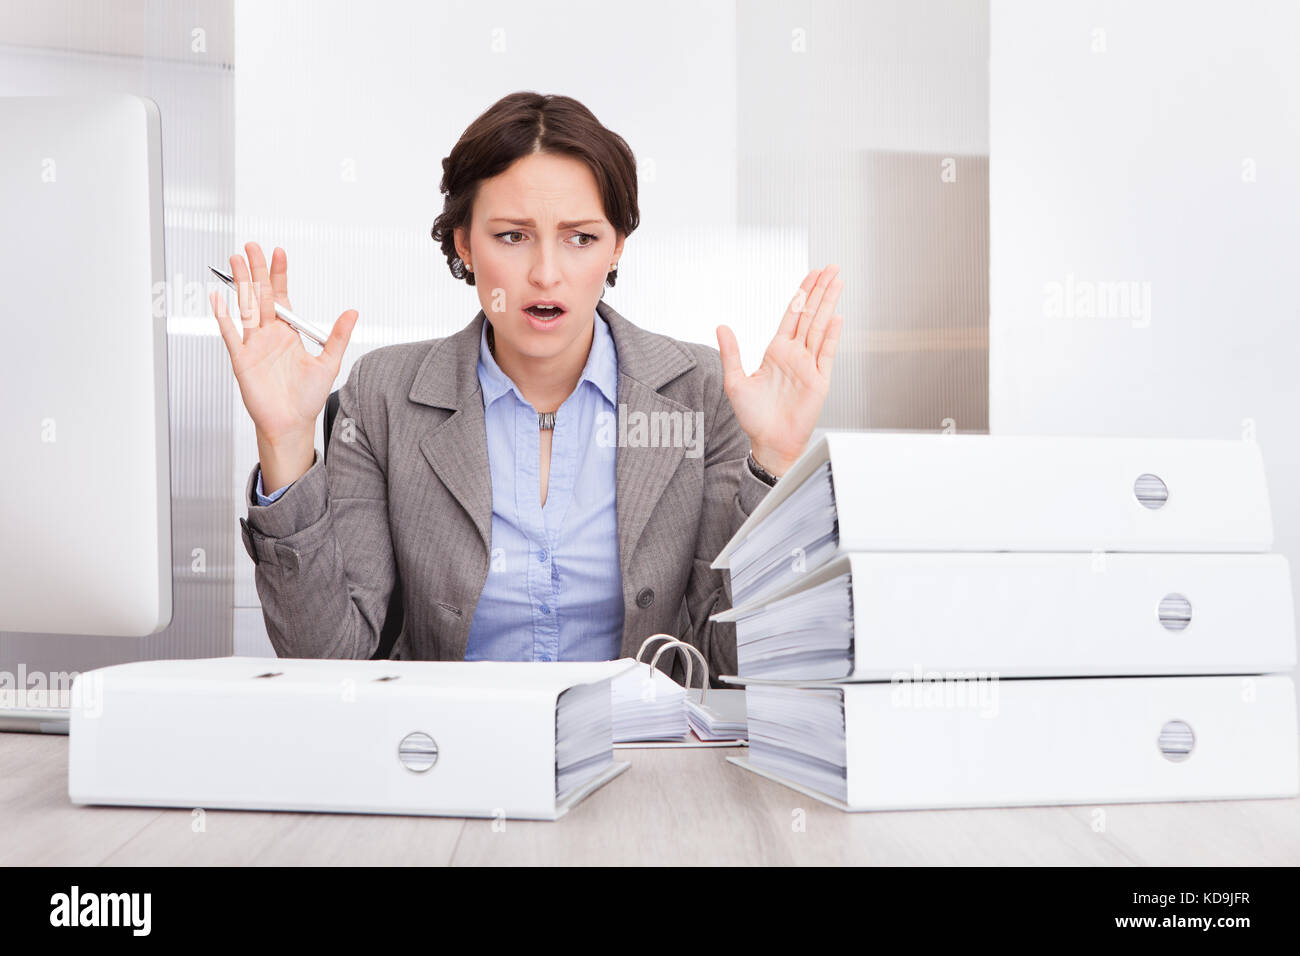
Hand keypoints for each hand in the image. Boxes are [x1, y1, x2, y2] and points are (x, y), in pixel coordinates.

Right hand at [210, 241, 358, 445]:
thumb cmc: (307, 397)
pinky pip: (230, 334)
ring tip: (236, 259)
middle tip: (251, 246)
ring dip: (240, 284)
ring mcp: (253, 344)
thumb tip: (353, 312)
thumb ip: (338, 336)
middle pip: (260, 295)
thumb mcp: (329, 363)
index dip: (279, 274)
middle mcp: (268, 334)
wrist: (292, 423)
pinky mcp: (241, 359)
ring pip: (244, 307)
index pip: (281, 295)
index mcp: (288, 332)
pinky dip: (224, 316)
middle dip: (256, 270)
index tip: (279, 253)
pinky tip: (219, 298)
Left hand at [716, 265, 843, 474]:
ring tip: (838, 282)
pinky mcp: (820, 381)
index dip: (802, 292)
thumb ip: (731, 353)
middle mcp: (795, 354)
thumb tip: (721, 326)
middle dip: (821, 290)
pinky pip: (827, 353)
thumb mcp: (735, 381)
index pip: (792, 314)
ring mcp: (809, 366)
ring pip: (821, 328)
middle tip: (831, 267)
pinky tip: (837, 317)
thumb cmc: (753, 417)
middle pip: (810, 314)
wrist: (769, 443)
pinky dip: (833, 335)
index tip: (812, 274)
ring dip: (829, 305)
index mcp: (776, 351)